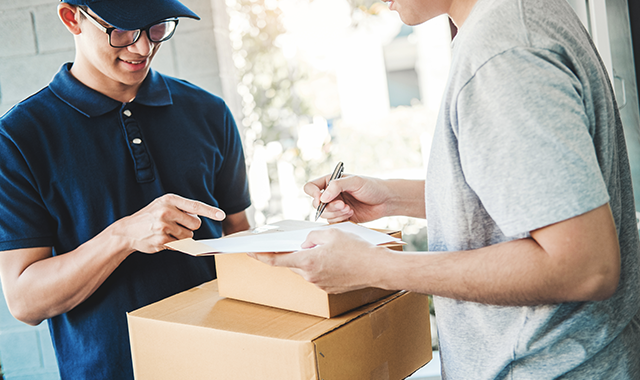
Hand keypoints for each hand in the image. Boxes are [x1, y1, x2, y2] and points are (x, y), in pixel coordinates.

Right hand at [112, 193, 225, 252]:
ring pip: (189, 236)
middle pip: (196, 224)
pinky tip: (162, 239)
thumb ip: (182, 209)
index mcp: (169, 200)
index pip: (195, 206)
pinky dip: (175, 244)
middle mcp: (167, 211)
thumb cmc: (150, 217)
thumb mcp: (163, 205)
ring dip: (182, 237)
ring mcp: (164, 226)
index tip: (222, 215)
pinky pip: (180, 244)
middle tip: (175, 225)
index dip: (210, 211)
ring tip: (166, 232)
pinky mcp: (162, 240)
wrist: (127, 231)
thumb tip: (201, 219)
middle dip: (190, 227)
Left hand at [250, 228, 385, 292]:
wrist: (377, 268)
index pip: (276, 260)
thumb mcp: (331, 233)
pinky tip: (335, 258)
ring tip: (328, 248)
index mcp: (307, 261)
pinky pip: (319, 274)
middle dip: (293, 253)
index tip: (249, 251)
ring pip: (307, 268)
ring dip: (310, 258)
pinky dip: (321, 265)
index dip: (260, 256)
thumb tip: (306, 242)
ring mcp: (321, 284)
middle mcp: (311, 276)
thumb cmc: (356, 249)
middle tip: (299, 242)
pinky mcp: (330, 288)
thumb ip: (312, 235)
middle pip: (293, 263)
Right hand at [305, 174, 390, 222]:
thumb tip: (322, 197)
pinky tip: (351, 214)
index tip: (322, 199)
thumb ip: (337, 186)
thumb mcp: (355, 181)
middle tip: (344, 205)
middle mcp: (331, 194)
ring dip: (336, 214)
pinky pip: (333, 222)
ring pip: (324, 215)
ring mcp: (336, 206)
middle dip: (329, 207)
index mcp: (330, 182)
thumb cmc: (373, 187)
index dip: (313, 194)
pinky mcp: (341, 217)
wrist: (386, 200)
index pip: (311, 187)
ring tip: (349, 209)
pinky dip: (340, 219)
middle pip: (316, 204)